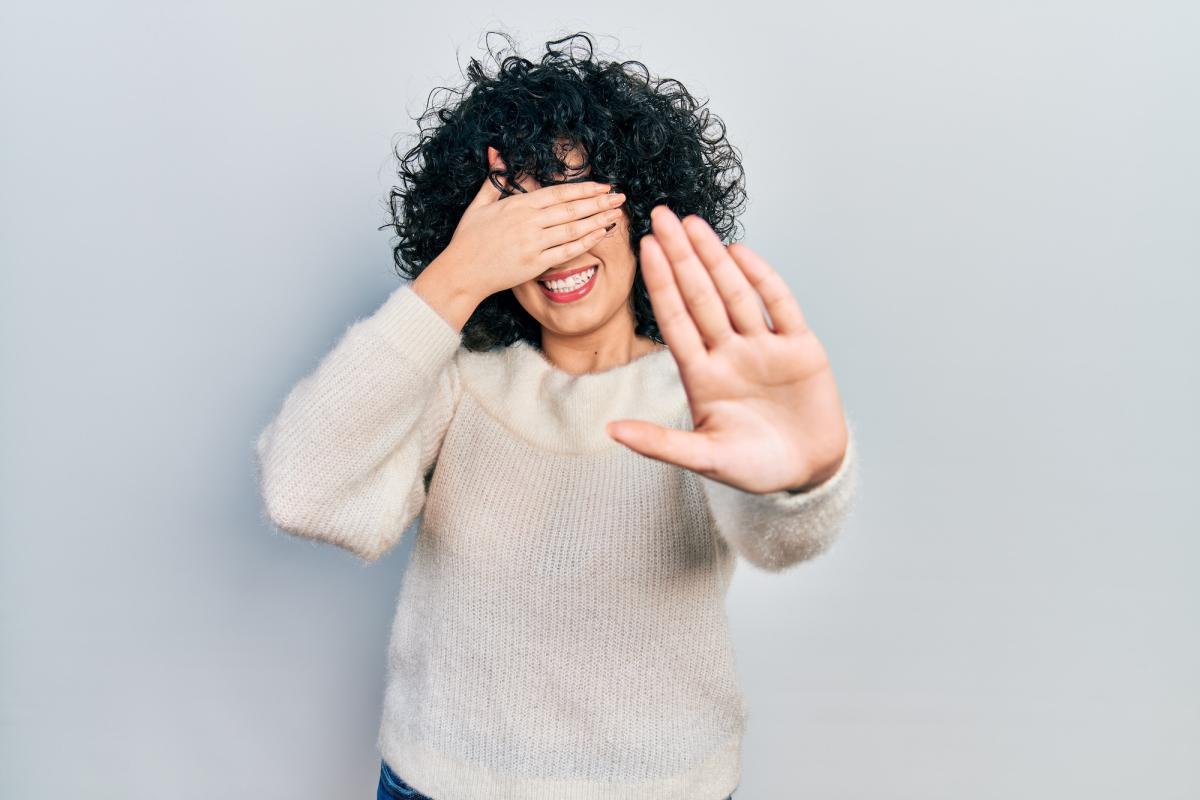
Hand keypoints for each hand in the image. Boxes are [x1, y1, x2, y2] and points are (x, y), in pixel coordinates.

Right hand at [439, 150, 626, 297]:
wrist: (461, 272)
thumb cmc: (468, 239)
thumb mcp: (479, 204)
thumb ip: (494, 179)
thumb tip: (495, 152)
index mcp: (518, 205)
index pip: (559, 193)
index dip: (584, 188)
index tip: (602, 186)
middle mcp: (529, 222)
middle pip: (572, 208)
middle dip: (599, 202)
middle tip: (620, 196)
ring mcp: (533, 243)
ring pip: (573, 229)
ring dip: (598, 220)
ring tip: (616, 214)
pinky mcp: (535, 264)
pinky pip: (567, 252)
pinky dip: (586, 242)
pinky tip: (600, 234)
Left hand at [605, 206, 849, 493]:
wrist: (808, 472)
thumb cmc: (753, 468)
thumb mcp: (704, 458)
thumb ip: (659, 444)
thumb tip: (610, 431)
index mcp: (702, 375)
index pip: (675, 319)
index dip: (661, 283)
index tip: (644, 247)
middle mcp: (730, 353)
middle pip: (701, 296)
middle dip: (681, 255)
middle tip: (661, 215)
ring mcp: (764, 348)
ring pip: (735, 293)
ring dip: (715, 258)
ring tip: (693, 223)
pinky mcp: (801, 349)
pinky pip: (780, 306)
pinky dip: (763, 279)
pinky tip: (740, 252)